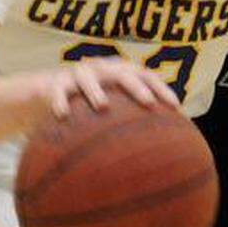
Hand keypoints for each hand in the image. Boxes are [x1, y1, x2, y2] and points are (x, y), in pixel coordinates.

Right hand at [31, 56, 179, 122]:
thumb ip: (133, 124)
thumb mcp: (113, 110)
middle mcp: (102, 69)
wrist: (52, 90)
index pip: (146, 75)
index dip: (162, 88)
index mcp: (121, 73)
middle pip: (122, 74)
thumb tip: (163, 157)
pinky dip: (60, 101)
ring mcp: (79, 74)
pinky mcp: (56, 82)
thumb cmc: (91, 105)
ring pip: (88, 77)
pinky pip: (58, 90)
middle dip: (136, 87)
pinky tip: (62, 116)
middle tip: (148, 104)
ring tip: (102, 106)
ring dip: (96, 90)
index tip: (176, 107)